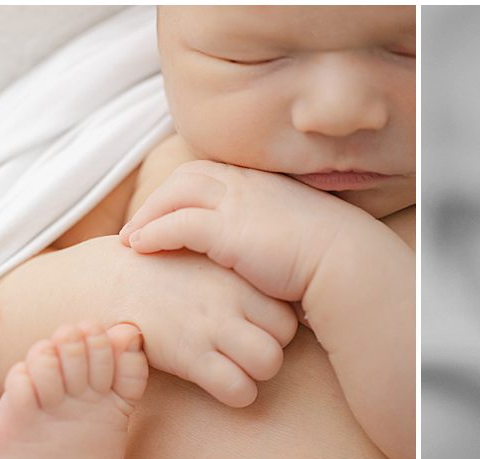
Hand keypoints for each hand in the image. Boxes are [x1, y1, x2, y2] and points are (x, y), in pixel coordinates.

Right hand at [95, 237, 298, 406]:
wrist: (105, 281)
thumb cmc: (162, 275)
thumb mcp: (205, 260)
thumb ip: (240, 276)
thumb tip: (274, 287)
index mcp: (237, 275)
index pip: (288, 310)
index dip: (276, 327)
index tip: (256, 330)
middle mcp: (230, 299)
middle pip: (286, 336)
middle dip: (271, 349)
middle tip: (246, 351)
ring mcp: (210, 327)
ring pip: (269, 363)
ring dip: (257, 374)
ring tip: (235, 368)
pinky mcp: (189, 355)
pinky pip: (239, 388)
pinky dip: (237, 393)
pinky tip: (218, 383)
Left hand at [119, 161, 383, 301]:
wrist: (347, 265)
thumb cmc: (332, 259)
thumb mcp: (302, 233)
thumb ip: (278, 229)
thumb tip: (271, 245)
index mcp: (265, 184)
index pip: (213, 173)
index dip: (187, 190)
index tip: (171, 210)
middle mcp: (247, 186)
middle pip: (188, 177)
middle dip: (159, 198)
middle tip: (140, 224)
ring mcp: (235, 204)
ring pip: (174, 195)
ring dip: (148, 215)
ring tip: (132, 240)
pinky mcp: (224, 230)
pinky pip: (174, 224)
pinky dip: (152, 233)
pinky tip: (140, 250)